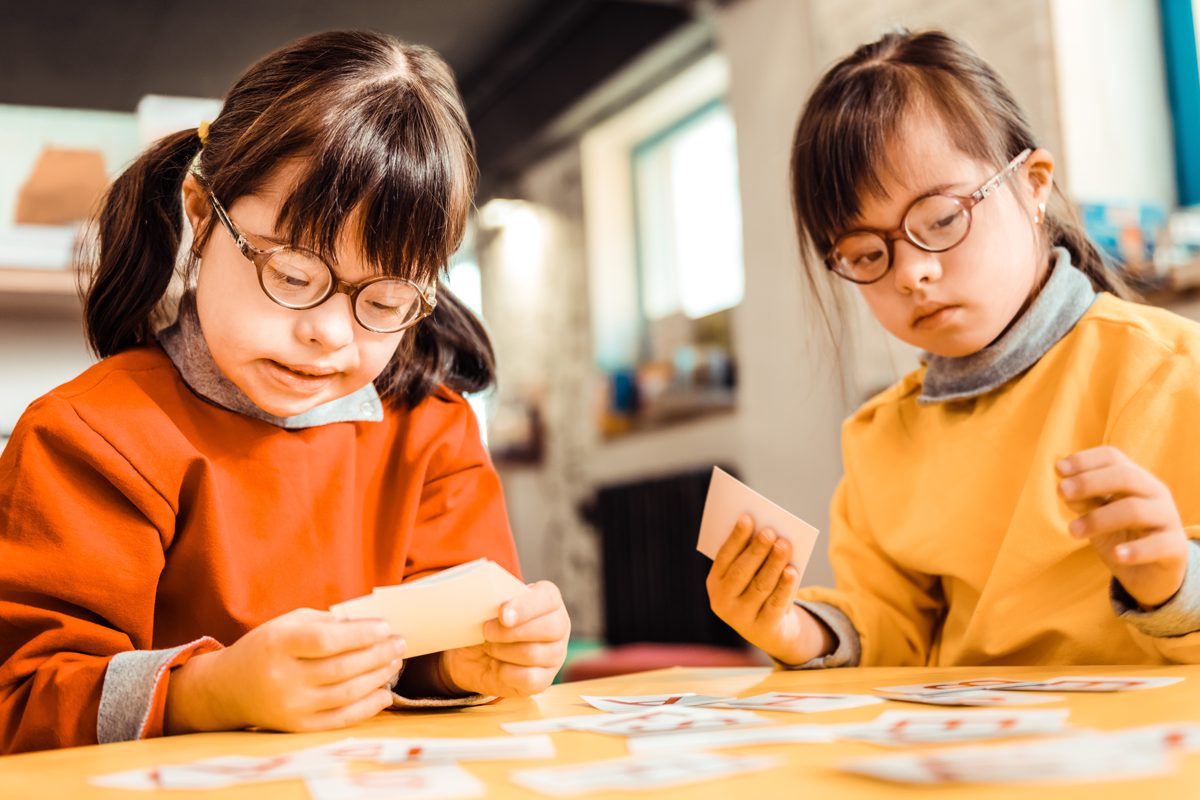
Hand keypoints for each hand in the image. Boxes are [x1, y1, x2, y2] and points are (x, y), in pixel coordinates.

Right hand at [166, 608, 403, 733]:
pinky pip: (340, 720)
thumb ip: (326, 621)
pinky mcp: (297, 727)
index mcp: (279, 644)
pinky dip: (368, 707)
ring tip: (395, 662)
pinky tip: (384, 693)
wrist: (228, 688)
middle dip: (378, 654)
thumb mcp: (288, 623)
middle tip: (400, 644)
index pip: (326, 640)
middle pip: (342, 668)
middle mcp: (283, 678)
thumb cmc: (267, 647)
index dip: (360, 634)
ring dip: (378, 677)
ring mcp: (290, 707)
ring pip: (346, 694)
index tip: (386, 627)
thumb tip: (370, 624)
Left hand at [441, 581, 569, 696]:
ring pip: (533, 653)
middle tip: (486, 631)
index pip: (548, 598)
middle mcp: (559, 627)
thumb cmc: (489, 623)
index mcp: (549, 601)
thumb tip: (484, 600)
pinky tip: (498, 666)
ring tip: (489, 647)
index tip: (502, 614)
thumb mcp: (487, 608)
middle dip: (510, 632)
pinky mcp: (545, 679)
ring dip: (502, 651)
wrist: (475, 656)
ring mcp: (555, 655)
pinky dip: (506, 672)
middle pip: (548, 627)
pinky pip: (528, 678)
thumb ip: (493, 601)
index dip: (525, 606)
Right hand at [706, 515, 831, 664]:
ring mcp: (741, 618)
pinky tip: (792, 571)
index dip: (736, 538)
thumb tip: (767, 534)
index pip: (724, 557)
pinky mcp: (762, 630)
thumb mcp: (750, 575)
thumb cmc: (758, 590)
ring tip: (784, 545)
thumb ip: (752, 557)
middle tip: (769, 531)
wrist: (770, 630)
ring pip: (760, 586)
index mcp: (714, 583)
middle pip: (741, 572)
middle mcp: (723, 602)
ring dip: (773, 564)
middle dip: (756, 550)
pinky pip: (775, 604)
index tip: (747, 518)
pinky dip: (784, 586)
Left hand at [1057, 446, 1189, 608]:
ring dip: (1099, 519)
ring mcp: (1167, 518)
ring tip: (1072, 531)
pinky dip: (1136, 550)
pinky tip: (1117, 555)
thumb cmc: (1119, 534)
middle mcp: (1154, 492)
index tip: (1058, 469)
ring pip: (1135, 511)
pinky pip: (1158, 545)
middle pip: (1125, 477)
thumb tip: (1064, 488)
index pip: (1112, 458)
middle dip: (1089, 482)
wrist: (1149, 571)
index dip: (1085, 460)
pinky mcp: (1175, 547)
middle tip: (1061, 492)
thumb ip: (1083, 500)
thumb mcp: (1096, 514)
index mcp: (1135, 478)